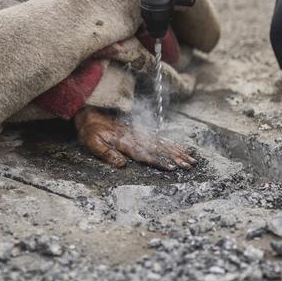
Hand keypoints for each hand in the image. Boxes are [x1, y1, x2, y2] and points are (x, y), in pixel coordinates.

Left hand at [75, 108, 196, 170]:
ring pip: (162, 143)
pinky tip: (181, 148)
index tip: (172, 167)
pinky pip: (160, 137)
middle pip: (159, 148)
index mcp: (125, 142)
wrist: (90, 113)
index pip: (145, 154)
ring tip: (191, 159)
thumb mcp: (93, 142)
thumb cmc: (90, 131)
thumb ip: (107, 153)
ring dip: (177, 151)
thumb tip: (122, 164)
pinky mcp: (141, 131)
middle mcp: (136, 137)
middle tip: (189, 165)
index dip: (159, 161)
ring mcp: (140, 133)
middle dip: (175, 157)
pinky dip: (172, 143)